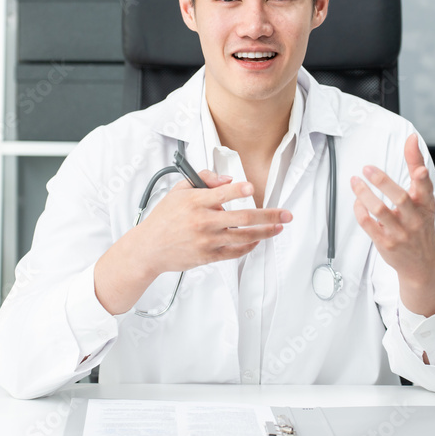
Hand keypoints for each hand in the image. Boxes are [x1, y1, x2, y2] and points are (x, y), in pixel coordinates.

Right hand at [133, 169, 291, 277]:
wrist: (149, 249)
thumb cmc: (164, 218)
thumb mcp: (178, 191)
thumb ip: (203, 179)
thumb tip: (228, 179)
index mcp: (195, 202)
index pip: (222, 193)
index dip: (239, 190)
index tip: (252, 187)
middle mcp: (203, 222)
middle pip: (243, 218)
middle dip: (269, 215)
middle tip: (286, 214)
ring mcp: (208, 241)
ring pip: (244, 236)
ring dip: (266, 232)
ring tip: (279, 227)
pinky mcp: (209, 256)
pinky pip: (235, 252)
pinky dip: (249, 246)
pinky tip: (258, 240)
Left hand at [350, 134, 434, 314]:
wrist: (423, 263)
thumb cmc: (421, 224)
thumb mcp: (424, 197)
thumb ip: (416, 167)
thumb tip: (411, 139)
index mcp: (425, 205)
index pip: (425, 187)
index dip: (422, 176)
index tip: (420, 168)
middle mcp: (414, 218)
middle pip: (400, 198)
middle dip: (383, 182)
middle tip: (367, 169)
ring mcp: (399, 232)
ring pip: (380, 211)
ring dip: (364, 194)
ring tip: (355, 181)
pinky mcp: (385, 242)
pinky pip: (368, 224)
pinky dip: (360, 210)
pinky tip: (357, 201)